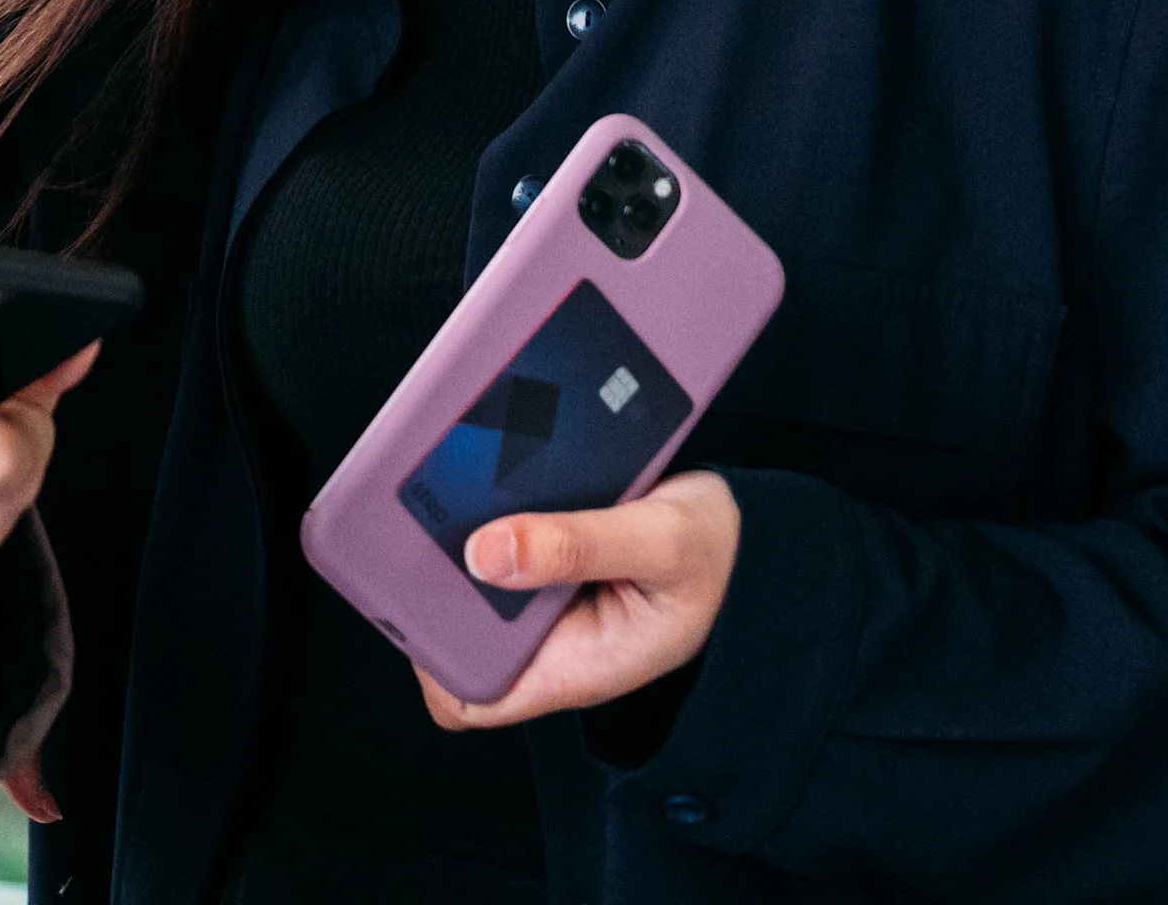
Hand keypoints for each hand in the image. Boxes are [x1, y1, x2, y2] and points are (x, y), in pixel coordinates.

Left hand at [414, 471, 739, 729]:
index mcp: (573, 666)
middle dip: (433, 578)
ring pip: (470, 581)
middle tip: (426, 510)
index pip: (470, 699)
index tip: (418, 594)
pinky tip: (488, 468)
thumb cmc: (717, 556)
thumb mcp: (659, 544)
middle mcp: (550, 641)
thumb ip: (577, 547)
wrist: (750, 535)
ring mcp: (547, 602)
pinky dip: (488, 510)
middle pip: (455, 631)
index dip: (430, 659)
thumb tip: (485, 551)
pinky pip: (499, 543)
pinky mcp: (549, 561)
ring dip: (456, 533)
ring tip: (453, 475)